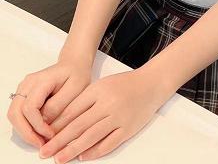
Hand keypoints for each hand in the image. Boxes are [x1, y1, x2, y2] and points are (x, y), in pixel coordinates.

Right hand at [6, 58, 91, 148]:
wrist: (73, 64)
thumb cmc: (77, 74)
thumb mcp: (76, 88)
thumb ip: (59, 104)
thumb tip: (44, 121)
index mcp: (42, 80)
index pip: (30, 107)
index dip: (38, 125)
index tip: (50, 135)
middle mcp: (28, 83)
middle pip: (15, 112)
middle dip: (26, 132)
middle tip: (41, 144)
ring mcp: (24, 88)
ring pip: (14, 115)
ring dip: (24, 131)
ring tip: (41, 140)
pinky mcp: (24, 94)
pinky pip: (18, 113)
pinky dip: (25, 125)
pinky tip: (39, 132)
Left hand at [38, 69, 172, 162]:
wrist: (151, 83)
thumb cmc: (124, 84)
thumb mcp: (102, 85)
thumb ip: (84, 101)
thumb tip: (63, 121)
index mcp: (97, 91)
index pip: (72, 111)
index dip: (57, 126)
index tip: (44, 136)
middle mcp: (107, 104)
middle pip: (78, 126)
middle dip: (59, 141)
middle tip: (44, 153)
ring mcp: (118, 117)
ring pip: (91, 136)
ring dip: (73, 149)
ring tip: (59, 159)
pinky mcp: (128, 128)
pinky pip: (109, 143)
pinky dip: (95, 151)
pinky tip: (84, 157)